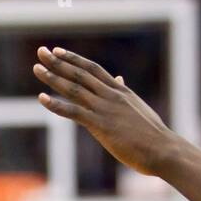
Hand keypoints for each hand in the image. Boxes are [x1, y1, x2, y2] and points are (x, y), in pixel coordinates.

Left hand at [32, 46, 178, 175]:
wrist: (163, 149)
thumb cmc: (153, 135)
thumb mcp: (138, 108)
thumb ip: (125, 94)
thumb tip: (120, 81)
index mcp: (120, 91)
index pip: (93, 69)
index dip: (74, 59)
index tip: (58, 51)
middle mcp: (111, 95)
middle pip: (80, 73)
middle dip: (58, 62)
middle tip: (41, 52)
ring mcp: (105, 108)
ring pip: (74, 88)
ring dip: (53, 77)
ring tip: (37, 68)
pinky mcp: (101, 125)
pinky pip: (74, 111)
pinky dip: (56, 104)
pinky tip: (42, 98)